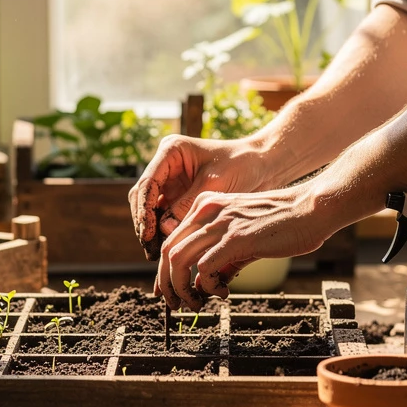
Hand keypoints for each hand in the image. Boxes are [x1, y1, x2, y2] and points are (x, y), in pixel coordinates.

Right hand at [129, 133, 270, 258]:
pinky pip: (165, 216)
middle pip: (143, 197)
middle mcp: (166, 165)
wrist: (263, 165)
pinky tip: (169, 250)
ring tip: (157, 255)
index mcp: (170, 151)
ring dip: (152, 230)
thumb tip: (164, 229)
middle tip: (150, 249)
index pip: (147, 183)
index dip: (144, 210)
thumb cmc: (242, 164)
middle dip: (144, 223)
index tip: (148, 233)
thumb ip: (187, 205)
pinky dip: (165, 232)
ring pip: (151, 209)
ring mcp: (171, 181)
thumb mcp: (214, 184)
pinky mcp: (179, 196)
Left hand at [154, 185, 336, 309]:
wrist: (312, 209)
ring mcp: (219, 223)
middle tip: (175, 304)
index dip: (165, 270)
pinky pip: (204, 268)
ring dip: (181, 289)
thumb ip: (224, 257)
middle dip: (166, 283)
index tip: (169, 291)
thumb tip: (208, 283)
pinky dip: (206, 287)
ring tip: (195, 304)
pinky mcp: (235, 238)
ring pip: (177, 260)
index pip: (171, 240)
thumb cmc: (284, 221)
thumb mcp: (244, 234)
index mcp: (205, 206)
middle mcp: (206, 210)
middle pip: (166, 251)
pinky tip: (222, 294)